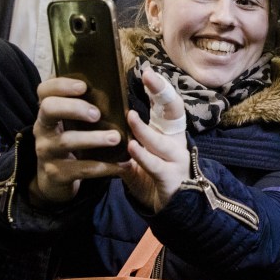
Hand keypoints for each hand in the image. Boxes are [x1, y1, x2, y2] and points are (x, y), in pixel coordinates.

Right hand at [31, 77, 126, 202]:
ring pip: (66, 141)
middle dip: (74, 108)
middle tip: (97, 114)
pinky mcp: (56, 173)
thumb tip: (118, 87)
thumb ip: (86, 107)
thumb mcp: (72, 123)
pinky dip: (103, 167)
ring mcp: (47, 151)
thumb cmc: (71, 142)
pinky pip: (81, 169)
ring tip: (116, 138)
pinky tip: (122, 165)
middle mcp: (42, 129)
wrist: (54, 181)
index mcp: (48, 112)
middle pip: (49, 109)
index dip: (61, 85)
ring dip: (93, 138)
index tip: (84, 86)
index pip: (44, 91)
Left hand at [119, 65, 190, 213]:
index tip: (147, 71)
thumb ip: (128, 136)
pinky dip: (144, 157)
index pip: (168, 104)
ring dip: (145, 129)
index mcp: (168, 133)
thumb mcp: (140, 153)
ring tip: (130, 117)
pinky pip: (157, 166)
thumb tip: (103, 114)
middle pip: (174, 113)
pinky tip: (131, 148)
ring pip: (162, 142)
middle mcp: (175, 143)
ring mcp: (175, 161)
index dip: (160, 87)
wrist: (171, 209)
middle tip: (149, 75)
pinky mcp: (169, 179)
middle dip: (163, 93)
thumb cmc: (152, 176)